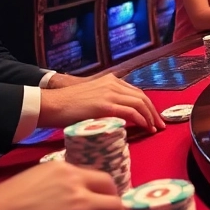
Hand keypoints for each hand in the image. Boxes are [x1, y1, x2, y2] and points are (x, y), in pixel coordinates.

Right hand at [39, 74, 161, 131]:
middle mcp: (112, 84)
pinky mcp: (105, 105)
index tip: (153, 117)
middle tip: (159, 125)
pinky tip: (145, 128)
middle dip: (153, 112)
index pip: (136, 92)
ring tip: (155, 129)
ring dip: (150, 117)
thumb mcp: (90, 99)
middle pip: (142, 97)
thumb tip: (116, 117)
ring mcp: (109, 93)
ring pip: (139, 104)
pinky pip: (131, 112)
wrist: (50, 105)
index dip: (147, 105)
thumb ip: (104, 103)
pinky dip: (141, 120)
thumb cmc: (66, 106)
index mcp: (110, 81)